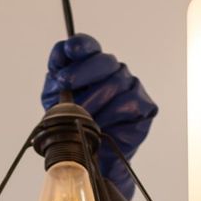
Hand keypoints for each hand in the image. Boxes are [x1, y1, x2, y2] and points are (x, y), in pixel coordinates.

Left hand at [41, 33, 157, 199]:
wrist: (90, 155)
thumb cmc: (75, 124)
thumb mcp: (57, 100)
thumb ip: (56, 78)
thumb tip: (60, 58)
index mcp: (93, 66)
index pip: (89, 47)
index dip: (80, 45)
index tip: (70, 49)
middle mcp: (114, 72)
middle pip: (103, 61)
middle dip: (82, 72)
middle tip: (66, 83)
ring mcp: (131, 87)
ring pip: (114, 83)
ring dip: (94, 101)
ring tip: (82, 116)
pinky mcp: (144, 105)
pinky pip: (128, 103)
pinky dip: (111, 114)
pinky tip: (101, 125)